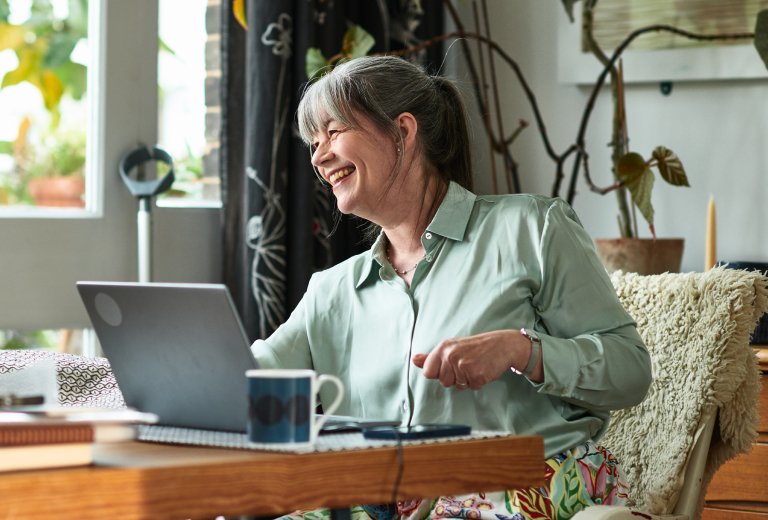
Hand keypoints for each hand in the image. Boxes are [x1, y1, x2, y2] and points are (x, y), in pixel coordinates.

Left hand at [411, 330, 535, 390]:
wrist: (502, 345)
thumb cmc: (475, 348)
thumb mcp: (451, 348)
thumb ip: (431, 357)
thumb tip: (414, 360)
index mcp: (443, 348)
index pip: (428, 372)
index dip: (439, 373)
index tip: (450, 365)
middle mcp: (451, 356)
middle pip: (443, 382)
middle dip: (455, 378)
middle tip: (466, 364)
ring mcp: (463, 365)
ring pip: (458, 386)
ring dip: (467, 380)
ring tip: (475, 366)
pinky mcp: (476, 375)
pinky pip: (472, 387)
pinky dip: (478, 382)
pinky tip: (483, 369)